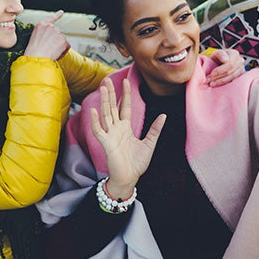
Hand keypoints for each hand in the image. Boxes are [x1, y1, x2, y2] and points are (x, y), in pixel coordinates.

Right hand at [23, 10, 70, 59]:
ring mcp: (58, 33)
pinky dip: (62, 52)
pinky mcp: (64, 40)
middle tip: (47, 50)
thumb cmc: (33, 53)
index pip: (51, 19)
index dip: (57, 15)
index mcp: (41, 25)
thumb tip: (51, 40)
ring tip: (49, 53)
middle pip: (58, 35)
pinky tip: (55, 54)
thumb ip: (44, 35)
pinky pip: (66, 47)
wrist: (36, 58)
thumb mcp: (34, 39)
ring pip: (62, 41)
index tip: (62, 12)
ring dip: (58, 47)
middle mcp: (50, 27)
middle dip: (55, 42)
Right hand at [90, 77, 165, 198]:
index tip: (126, 81)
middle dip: (111, 93)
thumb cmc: (137, 163)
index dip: (125, 94)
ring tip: (103, 88)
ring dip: (104, 101)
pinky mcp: (106, 144)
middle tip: (107, 79)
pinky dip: (95, 122)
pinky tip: (94, 111)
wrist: (130, 179)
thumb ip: (155, 129)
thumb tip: (164, 115)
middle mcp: (116, 129)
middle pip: (112, 107)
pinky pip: (99, 131)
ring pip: (105, 115)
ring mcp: (110, 135)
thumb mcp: (149, 144)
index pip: (124, 107)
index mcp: (125, 128)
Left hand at [206, 48, 244, 86]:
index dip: (220, 70)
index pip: (230, 64)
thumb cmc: (217, 57)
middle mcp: (240, 61)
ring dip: (221, 82)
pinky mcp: (240, 77)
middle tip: (209, 81)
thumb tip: (225, 60)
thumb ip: (220, 54)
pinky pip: (233, 82)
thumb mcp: (216, 53)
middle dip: (219, 77)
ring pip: (232, 78)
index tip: (211, 74)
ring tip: (211, 84)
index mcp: (234, 54)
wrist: (219, 63)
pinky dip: (224, 84)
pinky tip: (217, 86)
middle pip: (231, 72)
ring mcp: (242, 70)